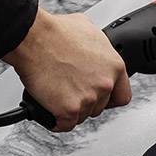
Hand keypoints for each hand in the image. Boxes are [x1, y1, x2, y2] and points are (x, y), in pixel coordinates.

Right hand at [4, 8, 130, 130]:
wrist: (33, 38)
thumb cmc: (55, 32)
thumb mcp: (89, 30)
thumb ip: (99, 47)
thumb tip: (95, 50)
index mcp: (114, 66)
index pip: (122, 96)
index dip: (109, 98)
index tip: (100, 99)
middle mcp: (104, 84)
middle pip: (99, 107)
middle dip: (85, 101)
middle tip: (69, 89)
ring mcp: (88, 98)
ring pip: (81, 116)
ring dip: (70, 109)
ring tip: (56, 92)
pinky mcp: (68, 110)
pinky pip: (64, 125)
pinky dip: (55, 120)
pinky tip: (49, 108)